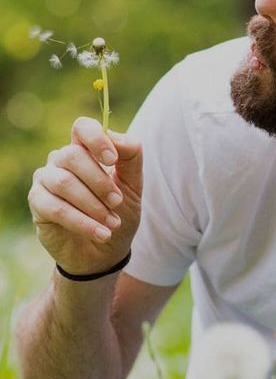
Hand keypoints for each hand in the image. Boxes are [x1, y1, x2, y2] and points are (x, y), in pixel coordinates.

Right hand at [28, 117, 142, 275]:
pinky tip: (101, 233)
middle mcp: (61, 160)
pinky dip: (82, 222)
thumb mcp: (134, 186)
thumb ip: (131, 158)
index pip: (83, 127)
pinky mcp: (38, 204)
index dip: (97, 139)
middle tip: (117, 202)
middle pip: (73, 155)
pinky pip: (56, 208)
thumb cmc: (118, 213)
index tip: (113, 160)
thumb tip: (118, 138)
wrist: (106, 251)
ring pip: (63, 182)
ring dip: (93, 205)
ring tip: (112, 223)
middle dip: (100, 182)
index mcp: (86, 150)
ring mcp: (46, 180)